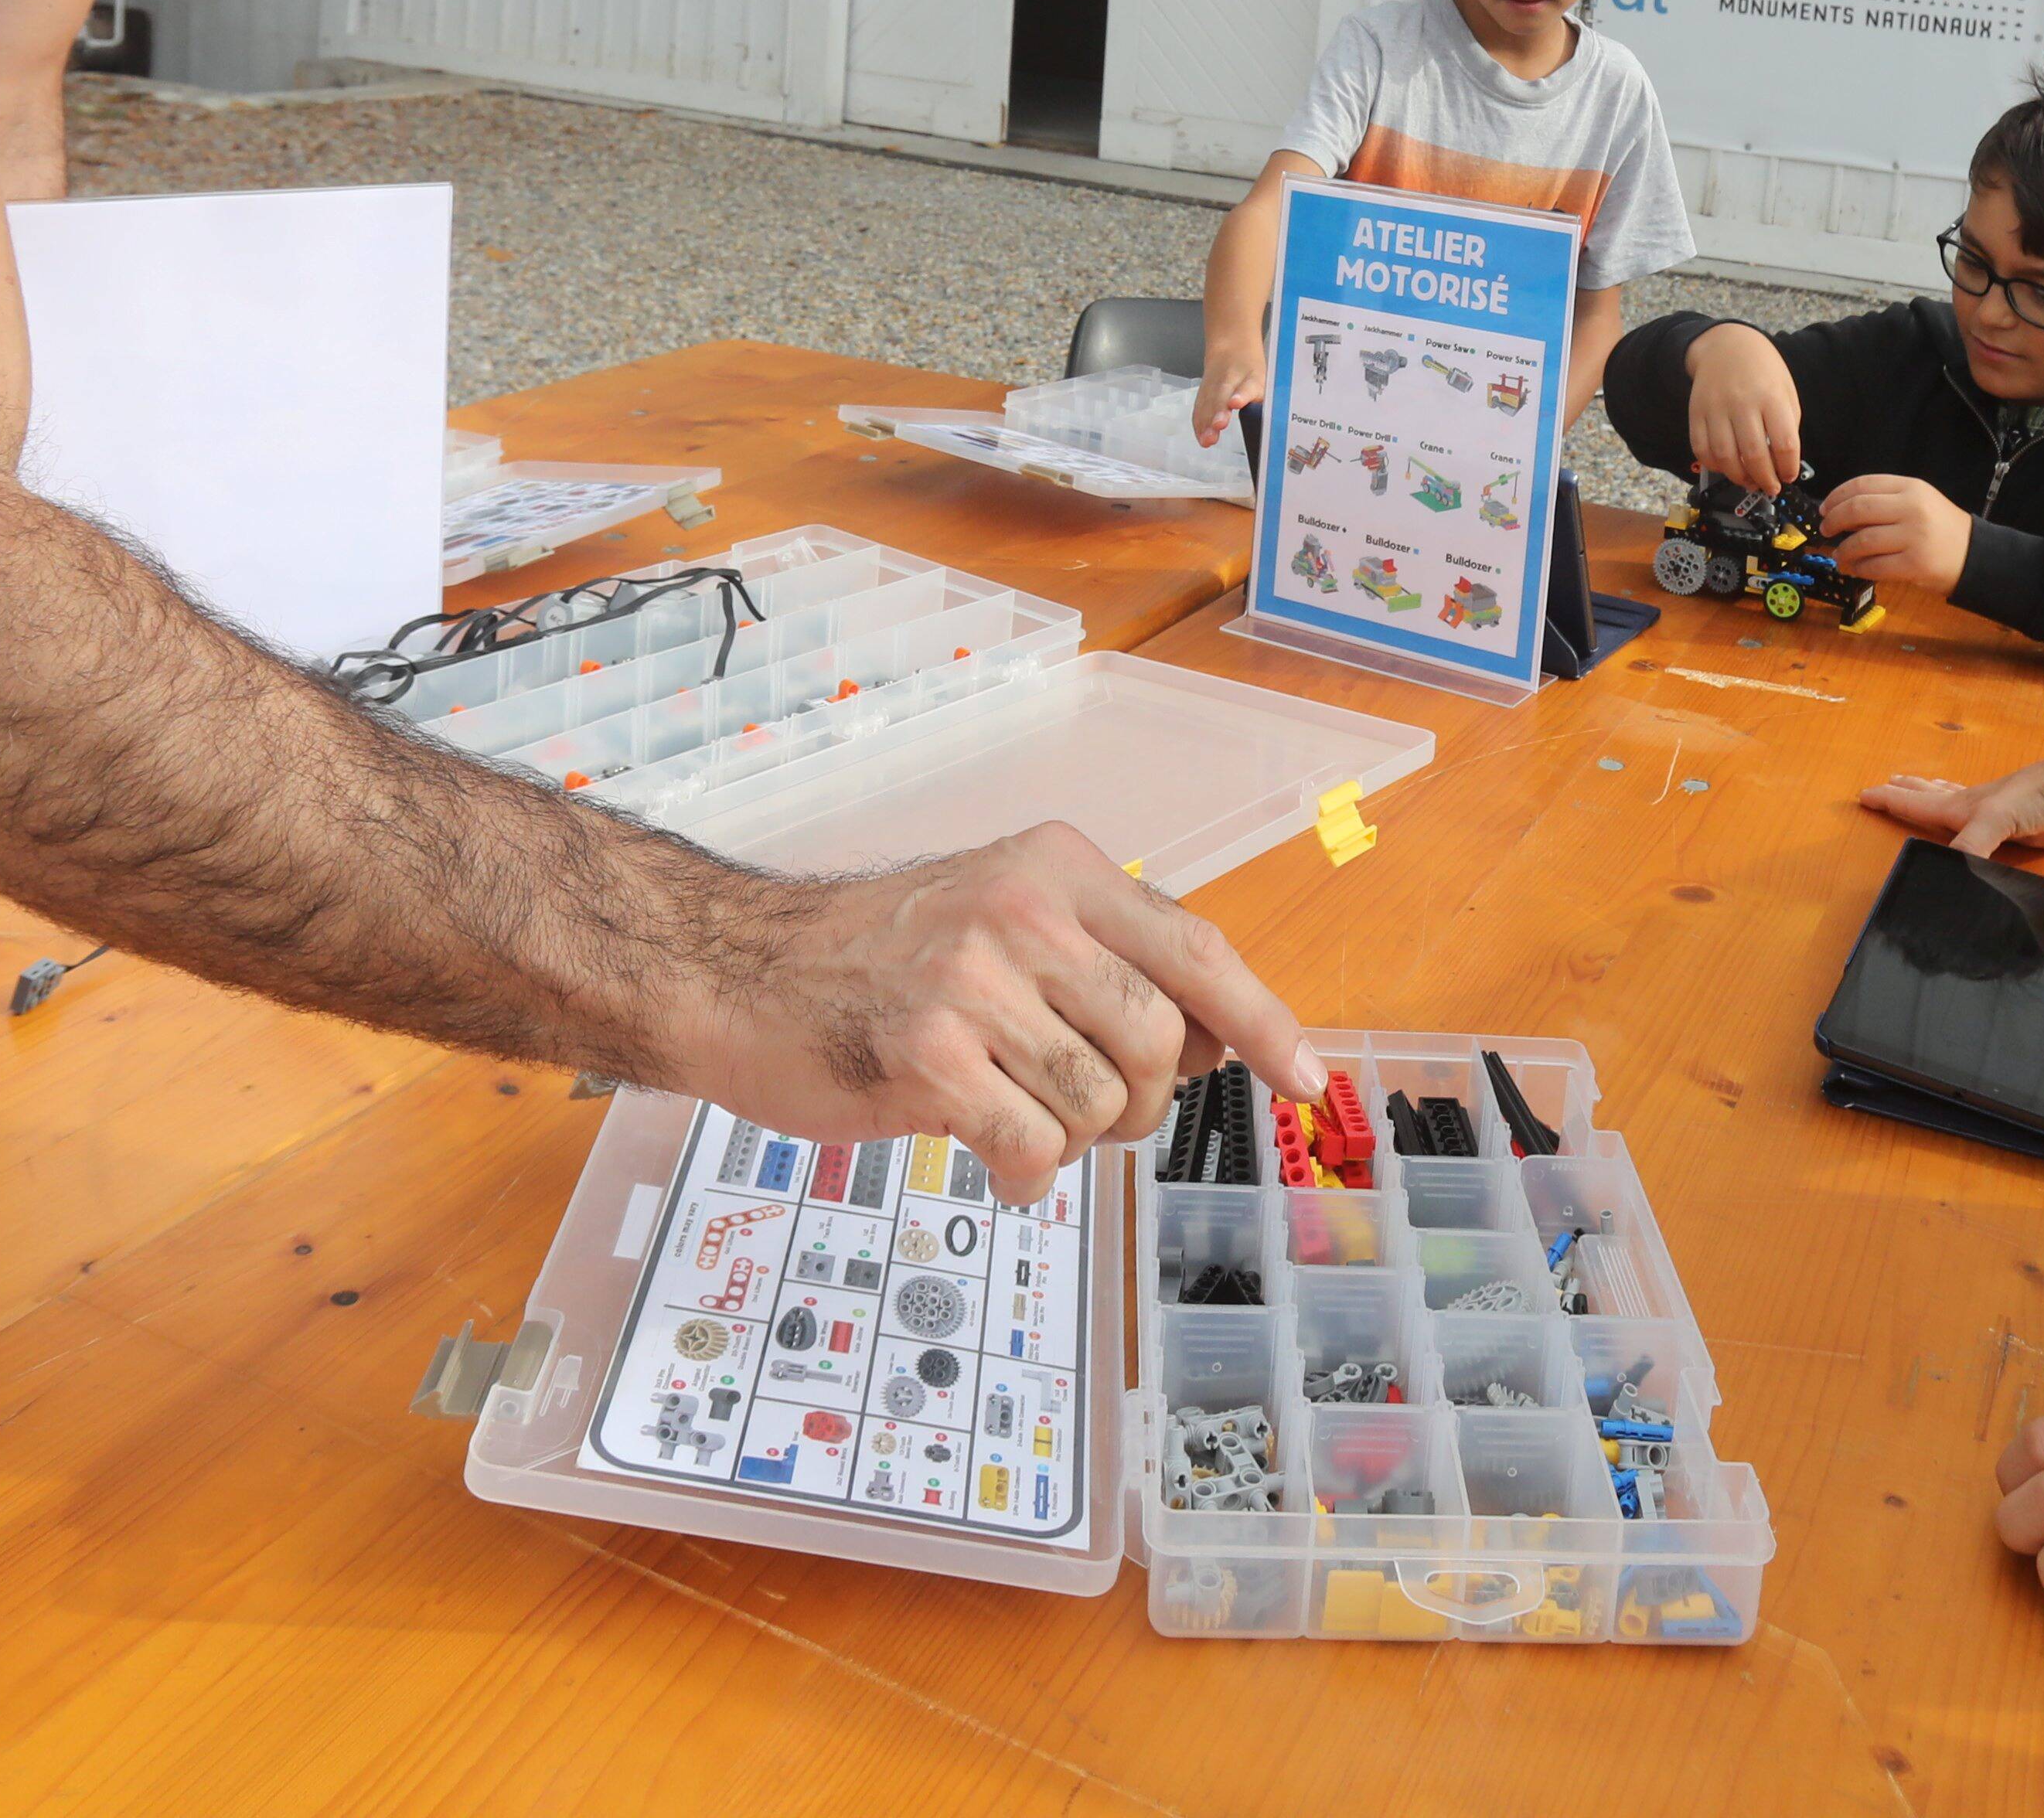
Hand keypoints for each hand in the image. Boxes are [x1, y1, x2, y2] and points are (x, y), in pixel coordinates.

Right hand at [662, 821, 1318, 1188]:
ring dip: (1070, 1140)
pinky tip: (989, 1162)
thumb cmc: (878, 960)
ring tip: (1012, 1120)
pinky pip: (1032, 1148)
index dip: (1265, 1024)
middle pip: (1159, 1043)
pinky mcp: (927, 1057)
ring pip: (1099, 1105)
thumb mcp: (1004, 922)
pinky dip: (1023, 1173)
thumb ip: (1106, 970)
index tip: (1307, 1080)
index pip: (1197, 950)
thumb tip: (1218, 1043)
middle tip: (1085, 1115)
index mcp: (1059, 869)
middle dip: (1141, 1106)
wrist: (737, 972)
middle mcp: (1024, 910)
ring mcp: (973, 982)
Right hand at [1193, 337, 1266, 449]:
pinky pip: (1200, 409)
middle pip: (1222, 396)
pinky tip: (1202, 437)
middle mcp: (1230, 380)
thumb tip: (1276, 426)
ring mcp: (1214, 386)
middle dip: (1220, 412)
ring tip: (1208, 438)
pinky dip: (1200, 424)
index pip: (1247, 386)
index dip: (1241, 395)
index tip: (1236, 403)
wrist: (1232, 347)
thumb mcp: (1266, 381)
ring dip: (1207, 422)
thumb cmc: (1251, 370)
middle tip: (1219, 425)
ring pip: (1209, 403)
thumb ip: (1269, 402)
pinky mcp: (1203, 393)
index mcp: (1251, 377)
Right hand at [1684, 322, 1804, 492]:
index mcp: (1771, 396)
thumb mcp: (1786, 390)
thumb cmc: (1763, 370)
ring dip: (1739, 478)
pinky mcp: (1695, 412)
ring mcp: (1715, 407)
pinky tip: (1727, 467)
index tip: (1789, 476)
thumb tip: (1784, 463)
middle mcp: (1742, 402)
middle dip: (1765, 480)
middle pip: (1754, 454)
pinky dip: (1714, 465)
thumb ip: (1787, 424)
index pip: (1784, 443)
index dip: (1788, 468)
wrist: (1726, 345)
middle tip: (1771, 488)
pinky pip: (1701, 448)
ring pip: (1725, 456)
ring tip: (1750, 482)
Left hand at [1822, 472, 1970, 590]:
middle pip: (1858, 509)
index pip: (1864, 484)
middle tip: (1826, 530)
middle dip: (1834, 520)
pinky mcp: (1915, 564)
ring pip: (1863, 540)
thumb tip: (1841, 512)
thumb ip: (1886, 502)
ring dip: (1844, 549)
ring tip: (1839, 554)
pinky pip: (1875, 566)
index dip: (1837, 496)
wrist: (1975, 555)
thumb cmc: (1941, 528)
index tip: (1825, 508)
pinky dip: (1858, 568)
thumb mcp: (1919, 502)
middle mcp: (1912, 508)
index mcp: (1911, 488)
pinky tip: (1855, 568)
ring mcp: (1914, 537)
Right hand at [1860, 751, 2043, 859]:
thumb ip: (1973, 846)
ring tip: (1922, 794)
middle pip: (1933, 799)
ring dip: (1936, 801)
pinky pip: (1988, 835)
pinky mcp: (2024, 833)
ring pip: (1958, 809)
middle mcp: (1978, 810)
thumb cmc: (2042, 793)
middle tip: (1886, 786)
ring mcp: (2001, 821)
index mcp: (1965, 805)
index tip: (1864, 794)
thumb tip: (1950, 873)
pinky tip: (1979, 833)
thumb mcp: (1999, 818)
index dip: (1891, 801)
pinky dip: (1974, 833)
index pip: (1918, 804)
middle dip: (1908, 794)